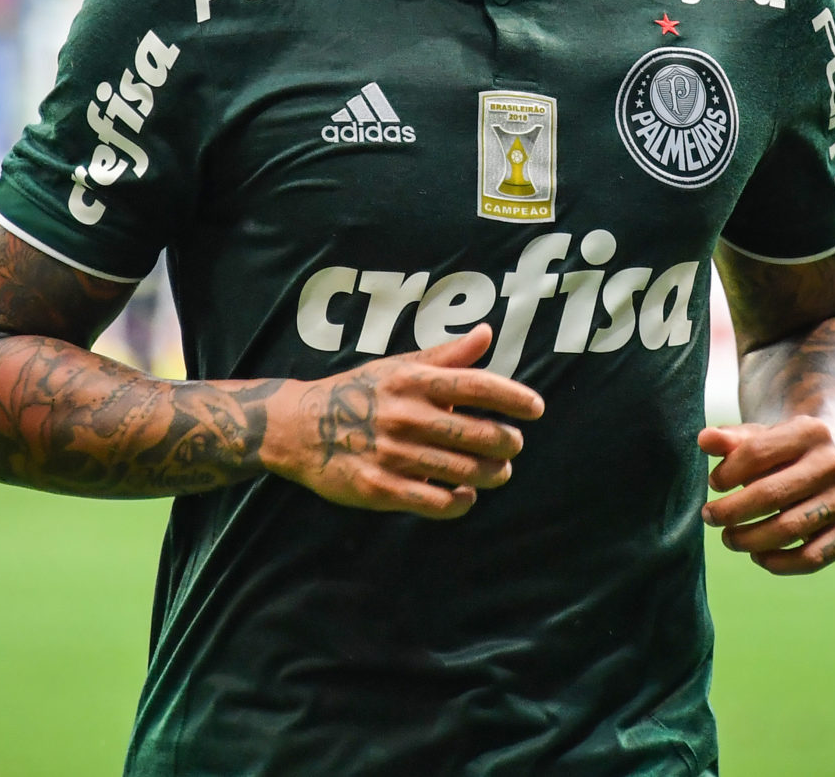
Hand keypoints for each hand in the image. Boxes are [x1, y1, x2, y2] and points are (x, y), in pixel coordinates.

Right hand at [262, 324, 544, 518]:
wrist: (298, 427)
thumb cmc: (358, 392)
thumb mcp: (398, 367)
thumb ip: (446, 355)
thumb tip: (487, 333)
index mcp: (412, 381)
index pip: (476, 385)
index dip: (513, 397)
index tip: (536, 408)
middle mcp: (405, 415)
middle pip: (478, 432)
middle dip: (507, 441)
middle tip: (514, 444)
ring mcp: (392, 454)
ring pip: (464, 470)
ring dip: (492, 473)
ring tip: (499, 471)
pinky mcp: (380, 489)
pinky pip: (436, 502)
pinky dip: (460, 501)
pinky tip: (466, 495)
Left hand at [699, 416, 834, 574]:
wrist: (829, 463)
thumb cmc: (782, 452)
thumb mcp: (757, 437)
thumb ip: (729, 439)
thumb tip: (704, 439)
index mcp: (810, 431)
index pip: (757, 452)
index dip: (727, 473)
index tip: (713, 484)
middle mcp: (833, 464)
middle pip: (771, 495)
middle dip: (731, 511)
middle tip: (709, 517)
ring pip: (790, 529)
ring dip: (750, 540)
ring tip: (729, 538)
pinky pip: (813, 557)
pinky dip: (781, 563)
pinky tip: (758, 556)